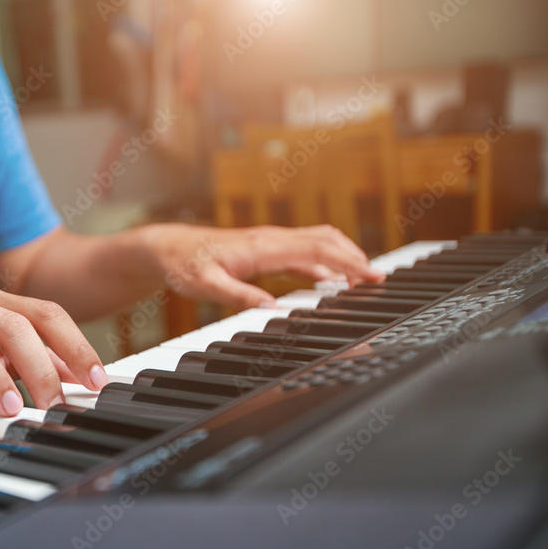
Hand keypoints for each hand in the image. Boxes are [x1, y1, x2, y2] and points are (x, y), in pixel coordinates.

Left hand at [144, 224, 384, 309]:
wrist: (169, 248)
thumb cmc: (185, 264)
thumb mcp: (205, 285)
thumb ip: (237, 296)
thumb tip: (271, 309)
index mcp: (262, 247)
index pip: (317, 248)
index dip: (347, 260)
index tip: (371, 275)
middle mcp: (271, 239)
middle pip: (326, 240)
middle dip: (355, 257)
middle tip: (378, 280)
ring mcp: (271, 242)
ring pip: (318, 241)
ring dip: (344, 256)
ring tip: (364, 279)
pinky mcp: (267, 249)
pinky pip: (305, 250)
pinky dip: (326, 260)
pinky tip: (333, 276)